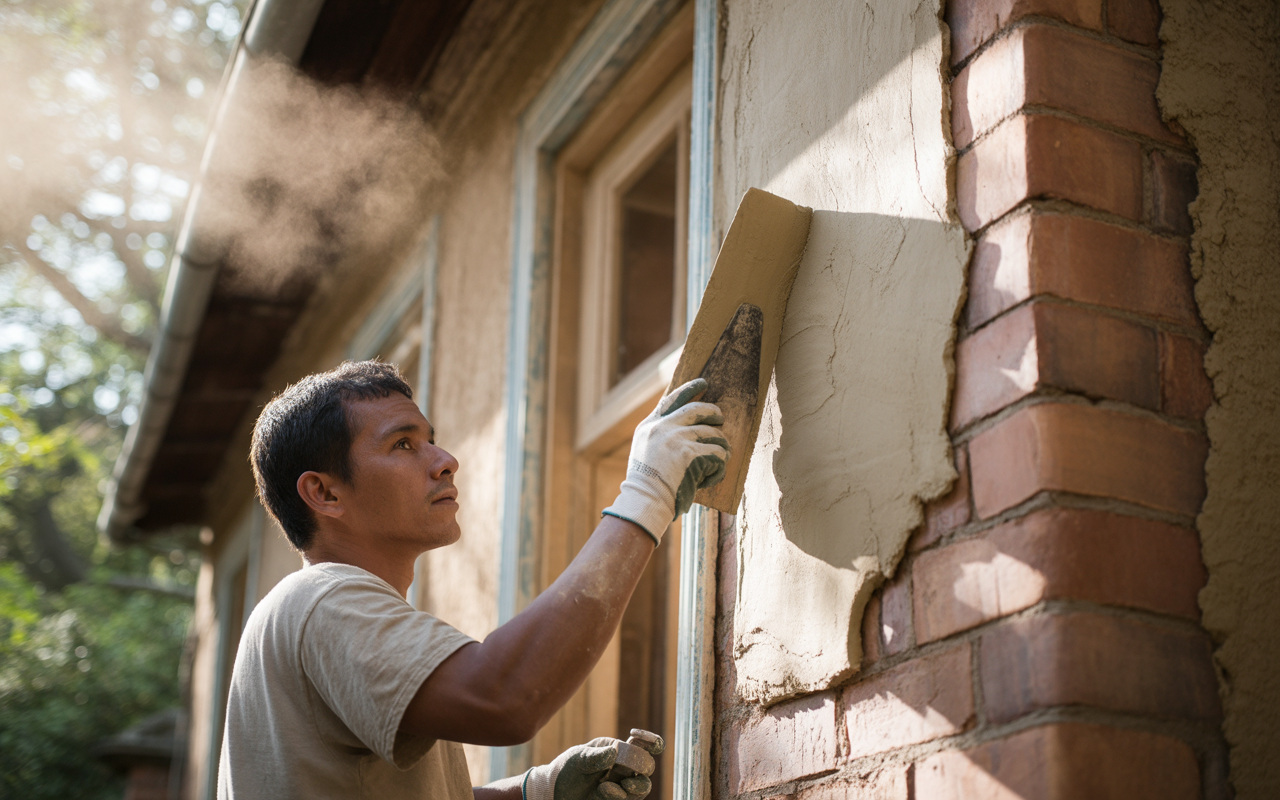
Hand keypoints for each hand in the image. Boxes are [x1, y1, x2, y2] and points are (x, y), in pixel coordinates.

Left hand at [523, 737, 657, 799]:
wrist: (555, 792)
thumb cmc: (568, 768)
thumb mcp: (579, 759)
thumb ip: (596, 756)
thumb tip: (614, 751)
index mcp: (617, 749)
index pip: (642, 744)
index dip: (652, 741)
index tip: (646, 740)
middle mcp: (623, 767)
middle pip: (647, 766)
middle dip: (642, 766)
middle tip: (636, 767)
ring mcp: (622, 785)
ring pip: (643, 786)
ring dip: (636, 786)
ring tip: (622, 786)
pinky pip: (627, 799)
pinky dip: (617, 795)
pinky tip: (603, 791)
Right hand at [602, 378, 729, 542]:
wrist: (644, 500)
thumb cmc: (647, 484)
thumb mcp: (645, 452)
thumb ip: (660, 437)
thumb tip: (689, 428)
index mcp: (649, 426)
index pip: (671, 399)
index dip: (690, 389)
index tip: (703, 383)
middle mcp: (662, 427)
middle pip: (697, 409)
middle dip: (713, 412)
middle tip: (721, 417)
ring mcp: (676, 438)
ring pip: (713, 433)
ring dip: (721, 446)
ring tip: (722, 458)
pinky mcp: (689, 453)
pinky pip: (717, 454)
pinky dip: (719, 467)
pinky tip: (713, 477)